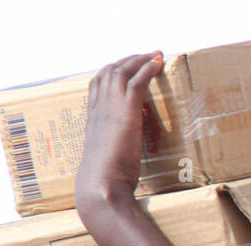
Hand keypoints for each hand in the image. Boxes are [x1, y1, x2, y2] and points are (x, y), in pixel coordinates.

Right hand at [74, 52, 164, 212]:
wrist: (101, 184)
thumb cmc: (103, 182)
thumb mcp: (105, 163)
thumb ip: (112, 156)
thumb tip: (119, 166)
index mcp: (92, 119)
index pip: (96, 86)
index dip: (109, 74)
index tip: (123, 69)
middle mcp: (98, 108)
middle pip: (108, 72)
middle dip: (126, 61)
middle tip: (143, 56)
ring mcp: (110, 106)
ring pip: (122, 71)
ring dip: (139, 60)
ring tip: (155, 55)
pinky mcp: (127, 110)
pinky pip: (137, 80)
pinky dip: (148, 68)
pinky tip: (159, 63)